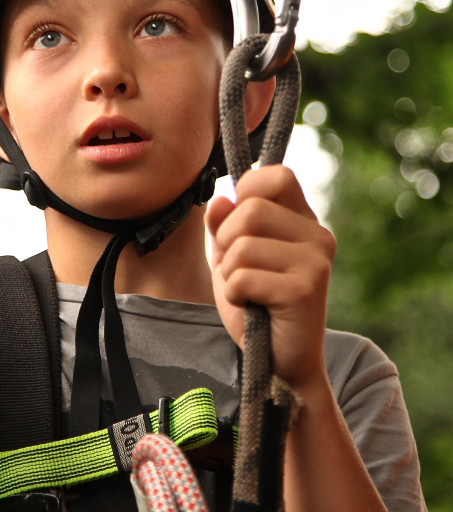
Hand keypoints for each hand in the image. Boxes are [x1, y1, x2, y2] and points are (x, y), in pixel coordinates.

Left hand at [205, 166, 335, 391]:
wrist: (279, 362)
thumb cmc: (256, 303)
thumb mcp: (231, 256)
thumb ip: (222, 224)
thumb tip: (221, 199)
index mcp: (302, 220)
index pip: (278, 175)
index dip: (247, 190)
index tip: (238, 220)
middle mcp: (317, 235)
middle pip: (251, 209)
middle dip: (227, 241)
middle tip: (239, 269)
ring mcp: (315, 261)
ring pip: (243, 244)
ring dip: (230, 272)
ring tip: (248, 291)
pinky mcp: (305, 289)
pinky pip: (243, 277)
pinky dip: (235, 294)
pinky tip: (253, 306)